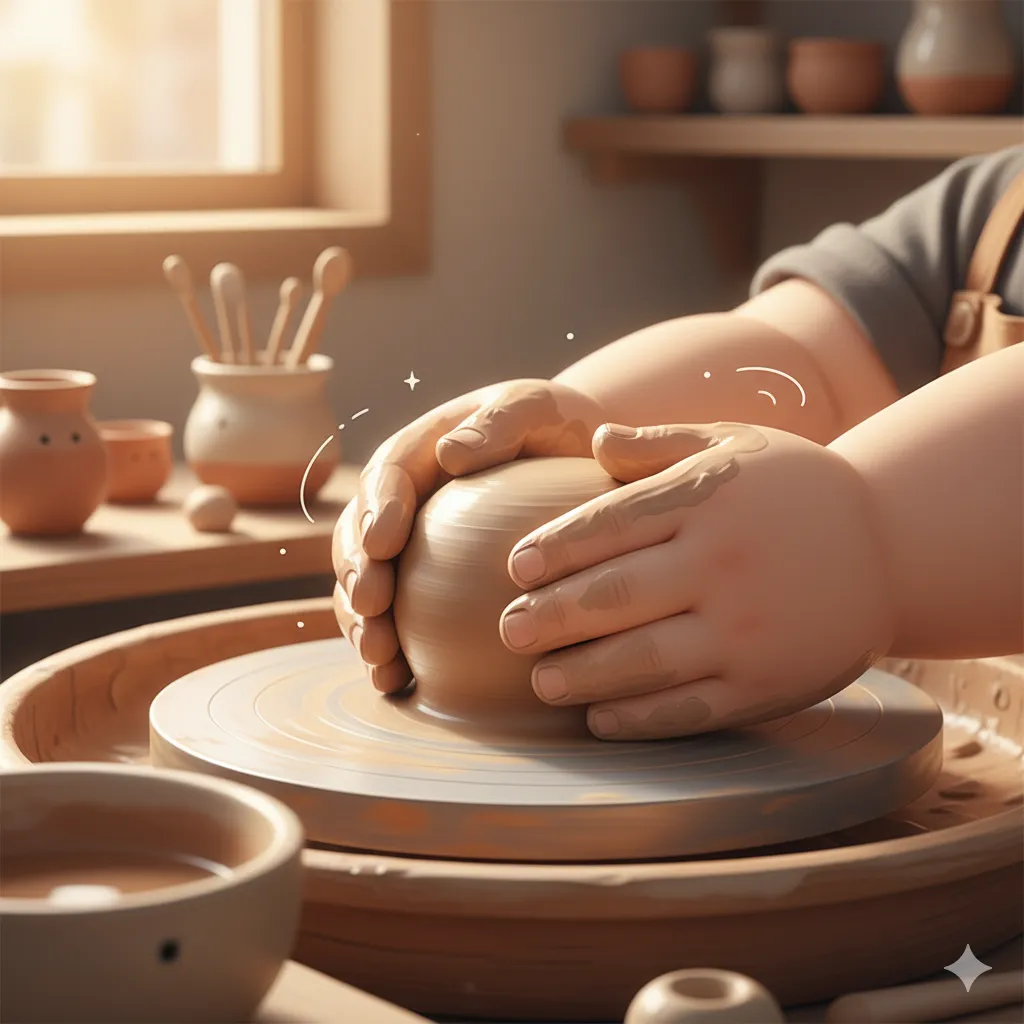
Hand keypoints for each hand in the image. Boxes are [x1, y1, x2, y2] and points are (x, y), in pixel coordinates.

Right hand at [332, 379, 607, 691]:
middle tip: (372, 606)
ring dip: (362, 621)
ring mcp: (408, 546)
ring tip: (378, 655)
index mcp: (421, 450)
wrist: (571, 458)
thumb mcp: (534, 407)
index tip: (381, 542)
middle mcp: (402, 500)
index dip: (376, 509)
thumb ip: (499, 422)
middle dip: (357, 573)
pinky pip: (395, 618)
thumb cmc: (554, 427)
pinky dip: (387, 648)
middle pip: (359, 535)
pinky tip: (395, 682)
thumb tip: (450, 453)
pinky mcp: (423, 586)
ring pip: (365, 583)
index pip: (387, 475)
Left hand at [498, 422, 895, 739]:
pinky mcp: (767, 684)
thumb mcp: (736, 444)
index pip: (609, 524)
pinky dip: (639, 718)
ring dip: (582, 674)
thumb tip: (594, 438)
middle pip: (614, 596)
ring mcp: (747, 630)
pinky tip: (600, 718)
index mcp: (708, 500)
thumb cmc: (794, 490)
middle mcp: (723, 565)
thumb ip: (663, 443)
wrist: (892, 547)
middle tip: (508, 632)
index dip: (554, 549)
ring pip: (643, 660)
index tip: (515, 568)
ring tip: (540, 681)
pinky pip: (690, 708)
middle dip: (551, 616)